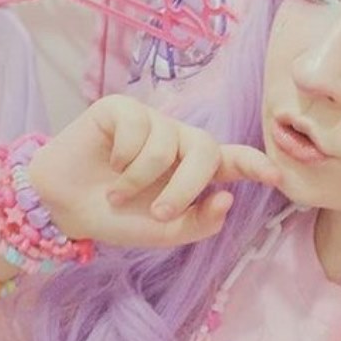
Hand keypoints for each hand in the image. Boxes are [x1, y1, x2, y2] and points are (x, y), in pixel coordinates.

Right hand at [27, 95, 280, 248]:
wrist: (64, 207)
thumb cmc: (118, 218)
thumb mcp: (163, 231)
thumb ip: (198, 221)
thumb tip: (227, 197)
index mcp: (195, 170)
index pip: (234, 159)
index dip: (255, 164)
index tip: (276, 176)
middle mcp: (178, 141)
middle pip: (204, 150)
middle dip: (186, 186)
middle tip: (159, 213)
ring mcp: (152, 122)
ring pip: (166, 144)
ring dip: (140, 179)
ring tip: (117, 194)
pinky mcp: (122, 109)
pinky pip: (136, 127)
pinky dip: (122, 156)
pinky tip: (107, 162)